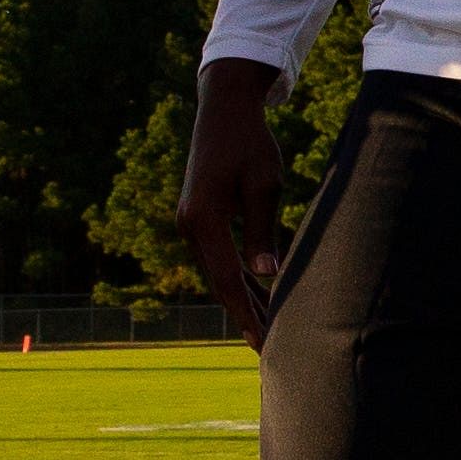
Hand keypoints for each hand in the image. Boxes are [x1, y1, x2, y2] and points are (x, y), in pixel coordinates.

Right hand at [176, 58, 292, 337]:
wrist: (224, 107)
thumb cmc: (251, 142)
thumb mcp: (264, 185)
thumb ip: (262, 232)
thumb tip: (266, 276)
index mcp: (204, 220)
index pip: (226, 282)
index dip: (247, 315)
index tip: (264, 343)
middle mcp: (190, 226)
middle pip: (219, 283)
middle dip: (246, 316)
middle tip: (270, 352)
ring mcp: (191, 222)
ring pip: (219, 272)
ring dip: (243, 299)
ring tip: (269, 331)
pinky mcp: (199, 216)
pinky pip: (219, 256)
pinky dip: (238, 276)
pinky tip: (258, 294)